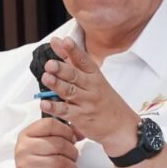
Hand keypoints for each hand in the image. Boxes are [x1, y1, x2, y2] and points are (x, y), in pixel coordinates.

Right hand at [13, 117, 78, 167]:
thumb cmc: (38, 165)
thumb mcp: (45, 146)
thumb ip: (61, 135)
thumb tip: (80, 133)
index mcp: (26, 135)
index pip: (50, 124)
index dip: (66, 131)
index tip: (72, 139)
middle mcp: (23, 148)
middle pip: (59, 144)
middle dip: (72, 152)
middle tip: (73, 158)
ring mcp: (26, 165)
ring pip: (60, 162)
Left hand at [39, 36, 139, 155]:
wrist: (122, 126)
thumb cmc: (105, 100)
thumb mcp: (93, 78)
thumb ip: (72, 60)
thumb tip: (58, 42)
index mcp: (94, 75)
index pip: (83, 60)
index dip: (74, 50)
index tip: (65, 41)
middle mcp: (91, 87)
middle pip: (75, 76)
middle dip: (62, 69)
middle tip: (50, 64)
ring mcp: (86, 102)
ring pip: (69, 92)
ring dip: (56, 85)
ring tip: (46, 78)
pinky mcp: (80, 117)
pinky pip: (66, 111)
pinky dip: (54, 107)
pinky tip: (44, 102)